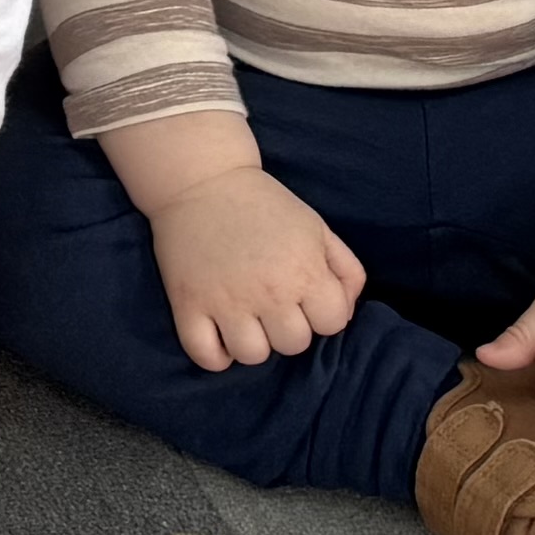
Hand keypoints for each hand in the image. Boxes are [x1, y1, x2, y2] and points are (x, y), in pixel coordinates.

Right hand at [136, 160, 368, 373]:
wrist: (201, 178)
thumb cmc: (265, 204)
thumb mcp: (317, 227)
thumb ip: (346, 270)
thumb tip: (345, 311)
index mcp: (304, 271)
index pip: (331, 324)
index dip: (320, 311)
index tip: (303, 295)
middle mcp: (269, 292)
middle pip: (293, 344)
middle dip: (288, 326)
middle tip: (271, 302)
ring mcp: (226, 301)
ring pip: (253, 356)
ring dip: (253, 342)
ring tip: (246, 317)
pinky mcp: (188, 304)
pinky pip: (206, 356)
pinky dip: (216, 355)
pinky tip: (220, 333)